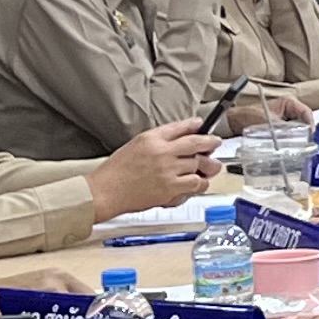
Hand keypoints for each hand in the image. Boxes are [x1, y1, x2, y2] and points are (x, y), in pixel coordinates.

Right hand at [91, 123, 218, 217]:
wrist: (104, 192)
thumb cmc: (115, 171)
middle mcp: (162, 153)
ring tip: (208, 168)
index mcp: (151, 139)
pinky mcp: (170, 189)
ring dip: (207, 167)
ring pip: (200, 165)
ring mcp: (168, 171)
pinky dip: (199, 185)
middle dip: (211, 143)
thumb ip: (159, 139)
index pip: (182, 127)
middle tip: (215, 144)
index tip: (204, 127)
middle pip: (197, 144)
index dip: (198, 126)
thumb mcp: (135, 145)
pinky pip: (196, 185)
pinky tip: (196, 184)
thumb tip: (181, 133)